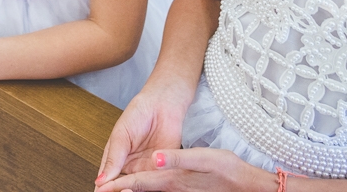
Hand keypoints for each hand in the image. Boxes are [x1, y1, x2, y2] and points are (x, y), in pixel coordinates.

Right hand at [96, 79, 195, 186]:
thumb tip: (100, 180)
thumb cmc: (139, 114)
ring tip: (130, 191)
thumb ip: (113, 159)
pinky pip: (159, 185)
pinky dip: (155, 189)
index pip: (107, 181)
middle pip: (123, 188)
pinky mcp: (165, 170)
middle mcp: (131, 168)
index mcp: (116, 160)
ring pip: (141, 189)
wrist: (163, 104)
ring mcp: (148, 171)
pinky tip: (151, 188)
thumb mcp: (121, 136)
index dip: (104, 190)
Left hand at [96, 147, 270, 191]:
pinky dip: (145, 188)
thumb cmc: (227, 170)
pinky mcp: (183, 188)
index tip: (99, 188)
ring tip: (114, 189)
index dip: (116, 185)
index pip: (136, 183)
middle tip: (100, 190)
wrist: (246, 184)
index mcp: (171, 179)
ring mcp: (177, 189)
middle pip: (138, 190)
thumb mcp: (202, 158)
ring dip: (130, 190)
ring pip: (147, 190)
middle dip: (119, 190)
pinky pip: (158, 189)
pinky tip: (142, 187)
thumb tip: (155, 158)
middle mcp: (171, 187)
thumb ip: (177, 158)